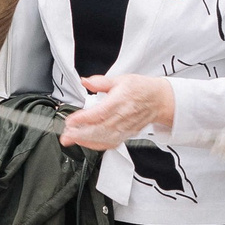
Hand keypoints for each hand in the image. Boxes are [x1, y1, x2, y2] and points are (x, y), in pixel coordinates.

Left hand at [61, 75, 175, 150]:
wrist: (158, 100)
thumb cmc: (140, 89)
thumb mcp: (120, 79)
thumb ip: (100, 82)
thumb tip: (85, 81)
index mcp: (120, 101)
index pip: (100, 113)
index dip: (83, 119)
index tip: (70, 121)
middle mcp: (123, 116)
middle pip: (100, 129)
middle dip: (80, 134)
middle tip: (66, 135)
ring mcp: (125, 128)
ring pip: (104, 139)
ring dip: (86, 141)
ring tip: (72, 139)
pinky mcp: (126, 135)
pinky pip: (111, 143)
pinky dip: (97, 145)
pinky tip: (85, 143)